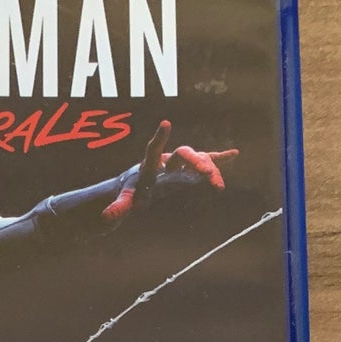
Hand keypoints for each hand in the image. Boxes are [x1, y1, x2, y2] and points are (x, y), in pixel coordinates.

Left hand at [102, 121, 238, 217]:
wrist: (140, 184)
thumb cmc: (131, 191)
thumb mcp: (126, 200)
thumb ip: (118, 207)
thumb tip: (106, 217)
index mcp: (150, 165)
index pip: (154, 150)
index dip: (159, 139)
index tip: (166, 124)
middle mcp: (168, 160)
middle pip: (184, 154)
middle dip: (196, 162)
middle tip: (208, 175)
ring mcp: (181, 163)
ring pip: (198, 159)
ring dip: (211, 168)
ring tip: (218, 186)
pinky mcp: (190, 170)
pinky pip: (206, 161)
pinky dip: (219, 159)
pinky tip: (234, 154)